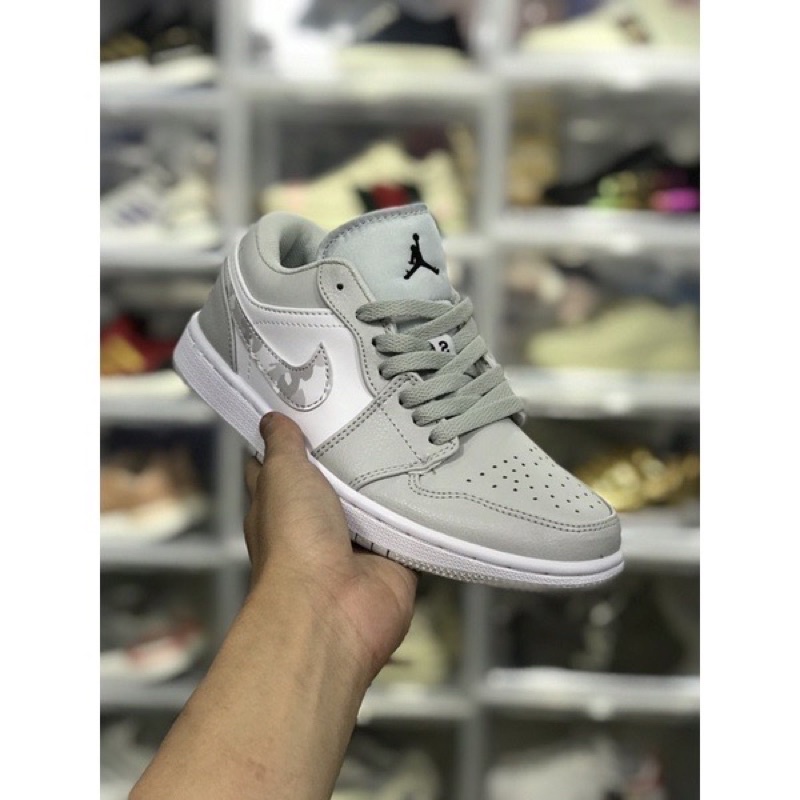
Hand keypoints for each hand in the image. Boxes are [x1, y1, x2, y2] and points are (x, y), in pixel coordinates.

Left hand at [244, 412, 417, 683]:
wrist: (332, 607)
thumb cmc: (295, 539)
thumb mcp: (282, 477)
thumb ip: (282, 446)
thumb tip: (271, 418)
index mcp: (283, 504)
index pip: (285, 463)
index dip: (297, 434)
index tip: (320, 398)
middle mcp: (319, 522)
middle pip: (339, 478)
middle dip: (356, 450)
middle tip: (384, 405)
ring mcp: (358, 542)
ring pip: (378, 500)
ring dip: (394, 476)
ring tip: (419, 428)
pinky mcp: (394, 556)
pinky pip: (412, 526)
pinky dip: (424, 507)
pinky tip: (441, 472)